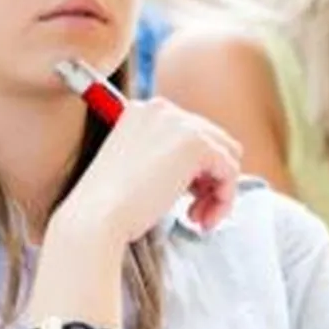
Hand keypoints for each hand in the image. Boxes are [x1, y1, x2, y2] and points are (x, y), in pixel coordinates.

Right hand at [54, 99, 242, 248]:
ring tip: (199, 218)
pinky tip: (204, 218)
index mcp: (142, 111)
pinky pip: (230, 171)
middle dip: (209, 180)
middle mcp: (162, 110)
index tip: (186, 197)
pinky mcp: (198, 144)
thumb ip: (165, 158)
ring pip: (226, 156)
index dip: (194, 170)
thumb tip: (205, 173)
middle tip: (195, 212)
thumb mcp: (136, 168)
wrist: (97, 215)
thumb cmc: (109, 204)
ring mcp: (181, 124)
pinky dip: (224, 198)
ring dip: (218, 191)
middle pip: (213, 140)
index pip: (189, 133)